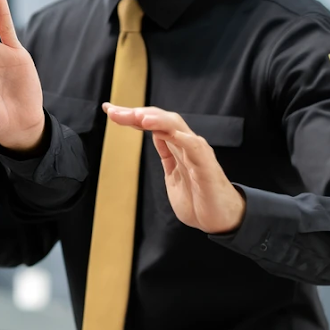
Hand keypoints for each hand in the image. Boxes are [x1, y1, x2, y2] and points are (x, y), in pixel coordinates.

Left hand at [102, 104, 245, 233]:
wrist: (220, 219)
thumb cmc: (198, 198)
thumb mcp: (173, 174)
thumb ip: (166, 154)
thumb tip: (155, 136)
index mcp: (176, 147)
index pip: (151, 124)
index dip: (130, 116)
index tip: (109, 110)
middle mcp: (186, 144)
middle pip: (160, 120)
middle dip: (136, 114)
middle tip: (113, 111)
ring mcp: (197, 153)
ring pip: (176, 127)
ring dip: (157, 120)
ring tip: (139, 117)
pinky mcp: (206, 166)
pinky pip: (194, 147)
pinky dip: (181, 137)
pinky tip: (165, 131)